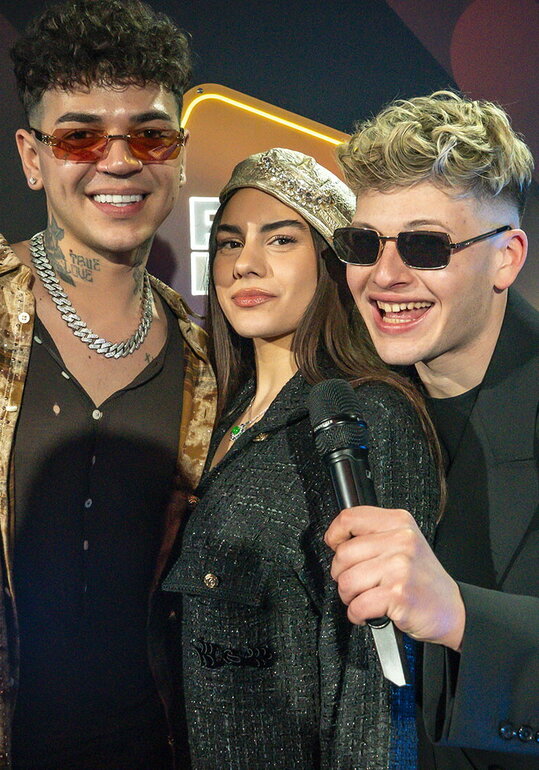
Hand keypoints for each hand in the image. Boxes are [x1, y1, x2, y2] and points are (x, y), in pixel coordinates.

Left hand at [325, 505, 465, 651]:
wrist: (452, 610)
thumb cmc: (423, 578)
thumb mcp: (404, 542)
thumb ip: (374, 534)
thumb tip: (337, 539)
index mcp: (399, 522)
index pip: (349, 518)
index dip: (335, 534)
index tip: (335, 545)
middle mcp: (401, 540)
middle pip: (343, 554)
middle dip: (342, 574)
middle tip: (357, 582)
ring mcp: (400, 567)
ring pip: (347, 581)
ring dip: (349, 597)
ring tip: (365, 597)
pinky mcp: (398, 594)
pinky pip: (358, 605)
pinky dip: (357, 614)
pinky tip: (369, 613)